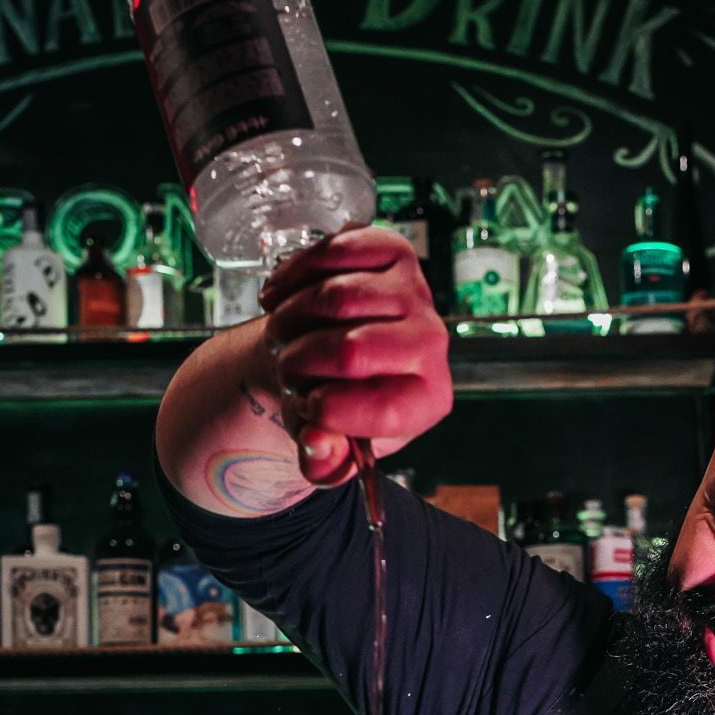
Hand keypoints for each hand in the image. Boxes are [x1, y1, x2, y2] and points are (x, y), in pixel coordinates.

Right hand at [260, 226, 451, 486]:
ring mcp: (415, 292)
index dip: (326, 412)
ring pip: (334, 299)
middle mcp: (432, 344)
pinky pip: (332, 253)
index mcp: (427, 400)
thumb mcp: (332, 445)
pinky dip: (292, 277)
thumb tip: (317, 446)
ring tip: (282, 336)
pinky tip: (281, 298)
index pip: (382, 409)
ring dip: (289, 320)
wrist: (334, 349)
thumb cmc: (335, 397)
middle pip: (351, 351)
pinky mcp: (392, 252)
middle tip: (286, 369)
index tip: (306, 408)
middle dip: (298, 363)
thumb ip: (325, 462)